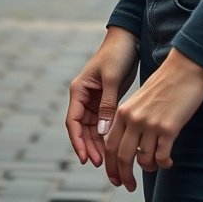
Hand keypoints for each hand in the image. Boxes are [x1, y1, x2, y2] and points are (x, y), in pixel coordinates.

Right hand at [65, 27, 138, 167]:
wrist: (128, 39)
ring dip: (97, 142)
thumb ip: (108, 104)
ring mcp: (94, 99)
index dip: (77, 141)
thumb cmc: (117, 54)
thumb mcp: (112, 78)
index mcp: (79, 90)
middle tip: (98, 163)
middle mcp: (83, 97)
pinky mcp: (105, 100)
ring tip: (105, 159)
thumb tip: (103, 132)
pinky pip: (103, 122)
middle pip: (82, 128)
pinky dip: (106, 133)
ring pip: (92, 128)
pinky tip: (112, 145)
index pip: (73, 121)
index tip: (84, 157)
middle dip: (88, 146)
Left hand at [104, 48, 202, 191]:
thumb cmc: (164, 83)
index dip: (110, 166)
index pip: (109, 146)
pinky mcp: (169, 127)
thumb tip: (127, 147)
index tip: (115, 178)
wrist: (185, 67)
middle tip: (129, 185)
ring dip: (149, 168)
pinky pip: (161, 156)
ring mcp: (151, 124)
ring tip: (156, 165)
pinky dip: (164, 163)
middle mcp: (134, 119)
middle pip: (122, 157)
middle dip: (124, 176)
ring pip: (143, 160)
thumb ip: (130, 120)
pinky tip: (168, 161)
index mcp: (124, 111)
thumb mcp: (139, 99)